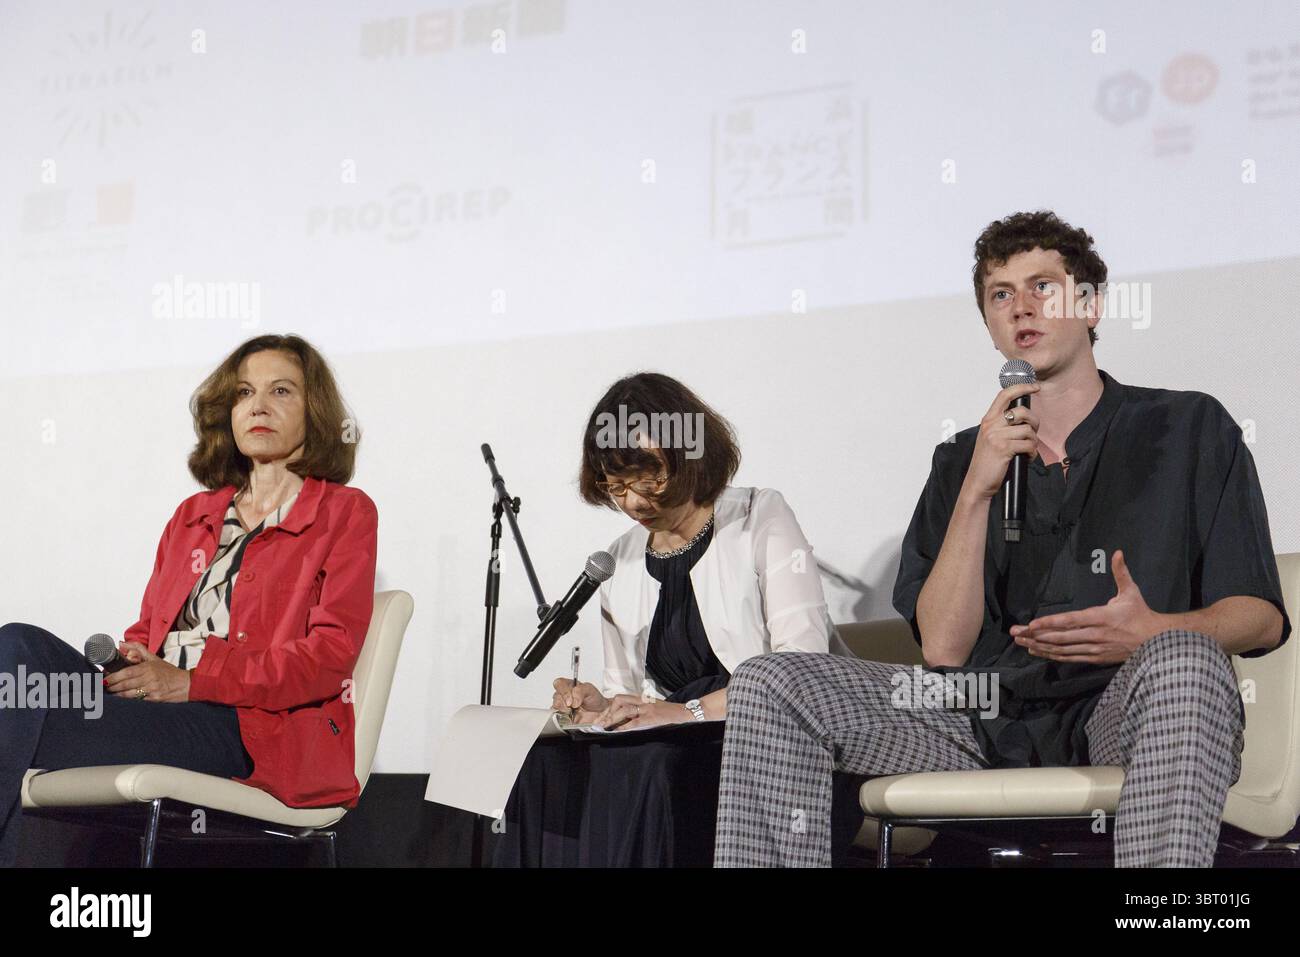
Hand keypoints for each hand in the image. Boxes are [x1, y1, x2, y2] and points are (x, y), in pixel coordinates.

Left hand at [103, 642, 191, 702]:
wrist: (186, 684)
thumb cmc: (169, 672)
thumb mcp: (155, 658)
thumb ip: (138, 649)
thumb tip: (122, 644)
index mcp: (148, 668)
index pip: (126, 672)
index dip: (114, 677)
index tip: (105, 678)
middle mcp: (150, 679)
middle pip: (125, 684)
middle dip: (112, 686)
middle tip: (105, 686)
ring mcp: (152, 690)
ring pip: (129, 694)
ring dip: (117, 694)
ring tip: (111, 692)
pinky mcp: (154, 700)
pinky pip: (137, 701)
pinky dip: (128, 701)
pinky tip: (122, 699)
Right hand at [551, 678, 606, 723]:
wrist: (600, 713)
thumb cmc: (595, 699)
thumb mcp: (590, 690)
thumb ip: (580, 691)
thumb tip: (573, 699)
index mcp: (569, 685)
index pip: (559, 684)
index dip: (563, 692)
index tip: (570, 701)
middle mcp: (564, 695)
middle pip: (556, 696)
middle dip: (564, 703)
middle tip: (572, 707)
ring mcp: (562, 706)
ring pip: (555, 707)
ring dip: (564, 711)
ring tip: (573, 713)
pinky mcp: (562, 717)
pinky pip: (557, 717)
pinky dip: (562, 718)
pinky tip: (570, 718)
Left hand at [592, 694, 690, 730]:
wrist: (684, 713)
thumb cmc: (670, 712)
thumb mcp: (653, 706)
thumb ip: (641, 709)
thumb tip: (627, 718)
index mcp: (642, 698)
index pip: (621, 698)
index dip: (609, 706)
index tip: (602, 715)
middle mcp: (642, 701)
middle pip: (618, 700)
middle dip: (608, 711)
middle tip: (600, 721)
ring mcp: (646, 709)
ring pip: (624, 709)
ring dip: (612, 718)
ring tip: (604, 726)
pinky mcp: (651, 718)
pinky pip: (634, 722)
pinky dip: (623, 726)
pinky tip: (617, 731)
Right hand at [961, 381, 1041, 501]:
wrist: (977, 482)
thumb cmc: (986, 462)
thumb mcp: (990, 438)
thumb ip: (1002, 425)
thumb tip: (1023, 416)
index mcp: (987, 420)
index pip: (1005, 395)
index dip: (1022, 387)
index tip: (1034, 386)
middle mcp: (991, 425)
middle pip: (1022, 411)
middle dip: (1034, 422)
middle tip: (1033, 433)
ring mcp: (997, 436)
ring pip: (1028, 430)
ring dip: (1033, 442)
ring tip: (1027, 450)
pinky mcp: (1004, 449)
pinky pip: (1029, 445)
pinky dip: (1032, 453)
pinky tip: (1027, 458)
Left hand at [1010, 550, 1161, 664]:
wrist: (1155, 641)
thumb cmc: (1141, 615)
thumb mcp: (1131, 592)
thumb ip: (1121, 572)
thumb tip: (1117, 553)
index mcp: (1100, 617)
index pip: (1070, 621)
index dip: (1050, 624)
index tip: (1032, 624)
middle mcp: (1094, 635)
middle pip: (1060, 637)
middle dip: (1036, 635)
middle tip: (1016, 633)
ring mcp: (1093, 648)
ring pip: (1061, 649)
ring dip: (1040, 646)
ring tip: (1021, 642)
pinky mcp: (1094, 657)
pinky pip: (1069, 657)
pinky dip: (1052, 655)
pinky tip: (1038, 651)